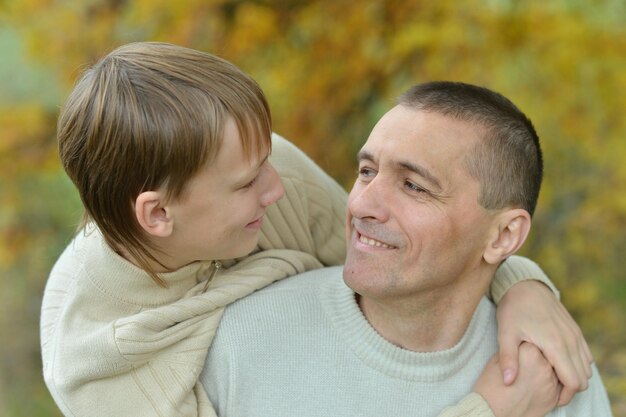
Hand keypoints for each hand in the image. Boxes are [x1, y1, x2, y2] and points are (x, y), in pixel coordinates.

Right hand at [474, 343, 559, 416]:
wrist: (492, 409)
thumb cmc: (491, 383)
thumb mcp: (497, 359)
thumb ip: (514, 350)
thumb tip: (523, 347)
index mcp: (529, 351)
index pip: (533, 341)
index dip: (525, 345)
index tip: (519, 349)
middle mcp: (544, 365)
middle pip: (548, 355)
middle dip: (539, 357)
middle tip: (526, 363)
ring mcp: (551, 382)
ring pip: (555, 370)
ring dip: (547, 370)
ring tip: (531, 374)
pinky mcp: (554, 397)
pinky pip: (557, 386)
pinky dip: (549, 383)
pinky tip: (536, 384)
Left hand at [496, 280, 592, 404]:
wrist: (524, 286)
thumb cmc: (513, 310)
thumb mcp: (505, 334)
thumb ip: (508, 359)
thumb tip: (508, 382)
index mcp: (555, 345)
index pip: (573, 382)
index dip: (564, 395)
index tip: (550, 397)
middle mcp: (571, 341)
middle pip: (583, 378)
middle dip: (570, 389)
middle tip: (550, 389)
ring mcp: (575, 335)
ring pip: (586, 367)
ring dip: (574, 375)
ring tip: (551, 377)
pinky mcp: (575, 330)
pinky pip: (585, 355)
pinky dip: (577, 364)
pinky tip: (557, 363)